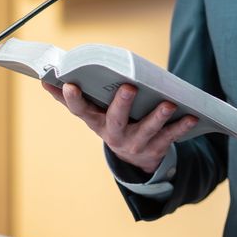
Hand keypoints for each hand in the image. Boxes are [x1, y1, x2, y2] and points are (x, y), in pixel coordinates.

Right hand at [43, 82, 197, 173]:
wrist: (134, 158)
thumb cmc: (111, 121)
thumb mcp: (93, 112)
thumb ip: (73, 96)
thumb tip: (45, 78)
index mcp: (95, 121)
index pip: (80, 109)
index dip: (72, 98)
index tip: (68, 83)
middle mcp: (113, 134)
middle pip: (115, 120)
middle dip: (121, 105)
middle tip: (128, 87)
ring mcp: (135, 143)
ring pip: (147, 131)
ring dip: (158, 117)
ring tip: (168, 103)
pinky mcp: (155, 148)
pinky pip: (170, 137)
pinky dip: (181, 127)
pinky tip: (192, 116)